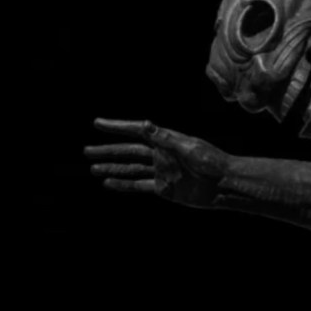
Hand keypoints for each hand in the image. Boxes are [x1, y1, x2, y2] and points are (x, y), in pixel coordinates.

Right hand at [85, 118, 229, 207]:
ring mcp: (161, 171)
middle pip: (129, 151)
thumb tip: (146, 125)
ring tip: (92, 167)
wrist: (224, 184)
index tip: (98, 123)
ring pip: (130, 168)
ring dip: (112, 167)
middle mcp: (161, 154)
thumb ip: (166, 139)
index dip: (117, 127)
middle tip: (86, 150)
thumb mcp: (189, 147)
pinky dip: (123, 184)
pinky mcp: (164, 188)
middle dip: (108, 150)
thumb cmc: (211, 162)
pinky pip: (139, 185)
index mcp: (166, 140)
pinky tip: (108, 182)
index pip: (137, 131)